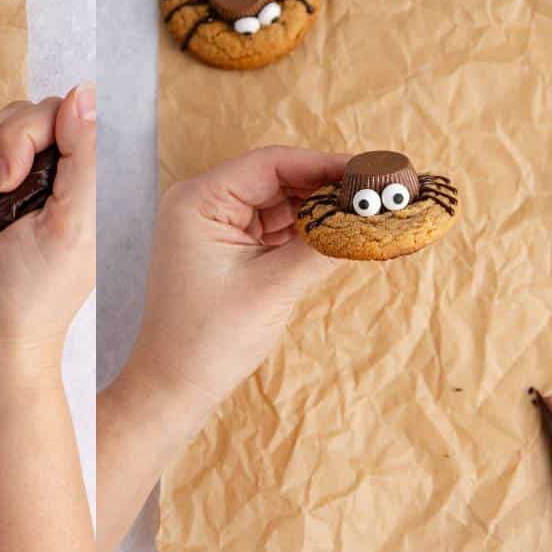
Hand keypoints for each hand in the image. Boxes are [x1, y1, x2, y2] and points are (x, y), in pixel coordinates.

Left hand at [123, 146, 347, 426]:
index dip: (322, 164)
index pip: (270, 164)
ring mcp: (214, 225)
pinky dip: (305, 231)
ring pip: (278, 202)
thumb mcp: (272, 288)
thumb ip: (320, 247)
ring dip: (319, 209)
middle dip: (325, 187)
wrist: (175, 386)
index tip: (368, 171)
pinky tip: (338, 232)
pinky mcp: (227, 247)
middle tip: (376, 192)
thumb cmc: (211, 339)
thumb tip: (367, 220)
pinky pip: (273, 227)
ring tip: (366, 211)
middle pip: (276, 179)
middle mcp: (203, 203)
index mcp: (199, 200)